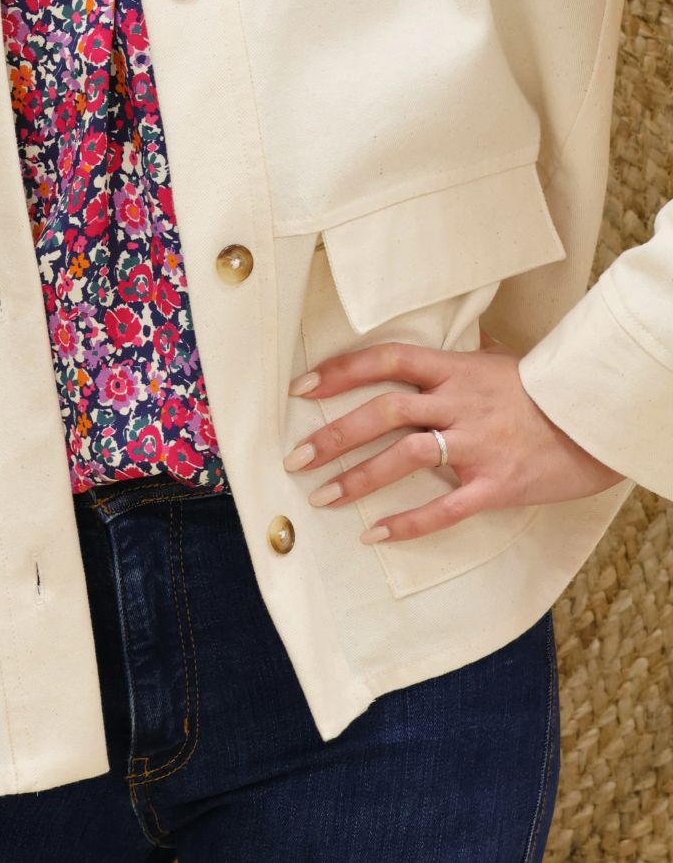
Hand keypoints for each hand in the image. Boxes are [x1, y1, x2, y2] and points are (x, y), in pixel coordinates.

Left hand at [284, 327, 627, 542]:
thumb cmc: (538, 390)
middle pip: (384, 412)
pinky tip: (375, 534)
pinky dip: (407, 524)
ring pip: (405, 458)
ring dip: (358, 479)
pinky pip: (445, 508)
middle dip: (334, 435)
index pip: (387, 360)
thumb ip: (452, 362)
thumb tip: (417, 357)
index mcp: (455, 370)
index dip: (341, 371)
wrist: (595, 421)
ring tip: (322, 497)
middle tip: (296, 458)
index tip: (302, 388)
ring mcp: (477, 444)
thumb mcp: (493, 361)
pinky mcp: (496, 485)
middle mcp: (459, 403)